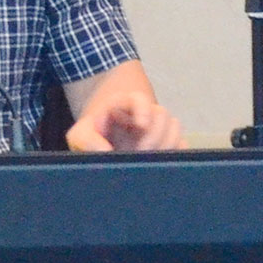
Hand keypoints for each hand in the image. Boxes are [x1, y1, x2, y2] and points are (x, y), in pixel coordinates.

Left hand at [69, 82, 184, 152]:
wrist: (103, 137)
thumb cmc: (92, 134)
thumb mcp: (80, 135)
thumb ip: (86, 140)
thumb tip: (105, 151)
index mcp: (124, 104)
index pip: (139, 99)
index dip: (144, 109)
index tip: (141, 125)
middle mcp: (145, 112)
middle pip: (162, 114)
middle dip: (153, 136)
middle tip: (139, 153)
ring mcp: (159, 126)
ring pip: (174, 126)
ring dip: (165, 144)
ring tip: (149, 160)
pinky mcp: (168, 141)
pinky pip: (183, 143)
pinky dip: (177, 152)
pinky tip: (162, 164)